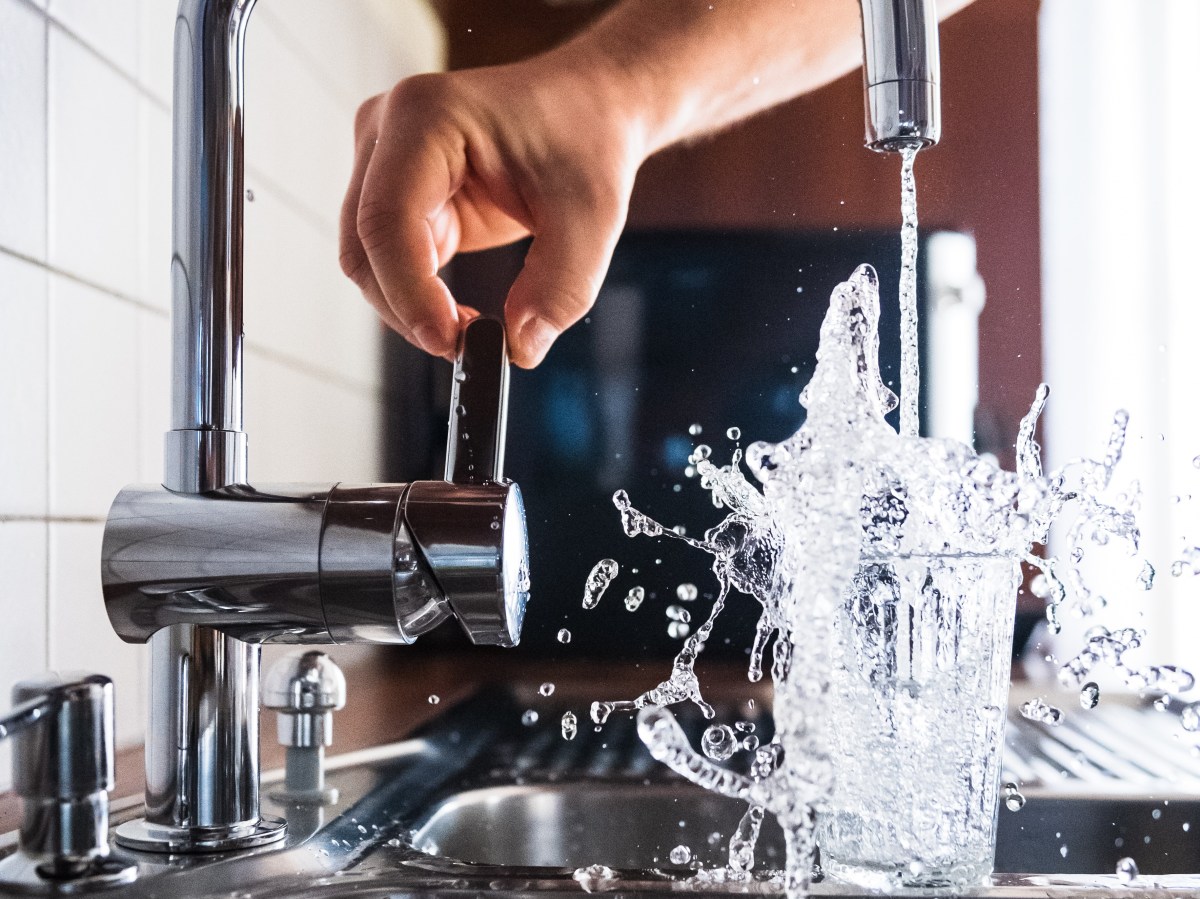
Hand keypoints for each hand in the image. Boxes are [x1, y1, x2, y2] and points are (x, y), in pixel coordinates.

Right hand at [339, 53, 647, 367]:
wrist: (588, 108)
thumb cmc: (586, 139)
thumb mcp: (592, 217)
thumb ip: (561, 288)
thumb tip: (520, 348)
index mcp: (427, 115)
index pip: (388, 218)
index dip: (409, 291)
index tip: (451, 341)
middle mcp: (388, 130)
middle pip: (364, 245)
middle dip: (408, 308)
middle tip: (466, 347)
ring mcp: (384, 161)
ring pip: (367, 260)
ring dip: (410, 307)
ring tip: (472, 330)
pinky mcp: (397, 193)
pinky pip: (389, 261)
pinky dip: (418, 297)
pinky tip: (461, 313)